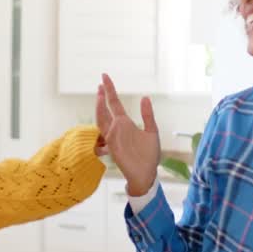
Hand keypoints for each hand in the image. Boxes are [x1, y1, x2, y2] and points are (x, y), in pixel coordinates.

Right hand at [97, 73, 160, 195]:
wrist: (147, 173)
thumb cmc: (149, 155)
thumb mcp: (152, 131)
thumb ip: (148, 115)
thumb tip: (145, 97)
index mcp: (125, 123)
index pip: (115, 104)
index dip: (110, 91)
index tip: (104, 77)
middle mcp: (117, 128)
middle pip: (106, 108)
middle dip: (103, 95)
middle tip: (101, 82)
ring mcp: (113, 136)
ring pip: (101, 118)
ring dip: (100, 106)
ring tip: (100, 92)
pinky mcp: (112, 144)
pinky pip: (105, 130)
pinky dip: (102, 119)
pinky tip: (105, 110)